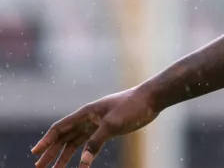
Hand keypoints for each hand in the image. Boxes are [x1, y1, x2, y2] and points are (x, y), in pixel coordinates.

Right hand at [31, 86, 158, 167]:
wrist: (151, 99)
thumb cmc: (132, 106)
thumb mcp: (113, 125)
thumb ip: (96, 142)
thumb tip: (83, 162)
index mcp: (86, 113)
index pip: (59, 128)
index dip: (46, 141)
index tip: (35, 153)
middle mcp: (88, 118)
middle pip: (64, 137)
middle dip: (51, 152)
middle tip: (39, 167)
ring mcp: (96, 123)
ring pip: (74, 141)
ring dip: (64, 155)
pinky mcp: (107, 129)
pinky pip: (89, 143)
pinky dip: (82, 153)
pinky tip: (79, 164)